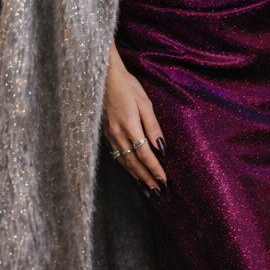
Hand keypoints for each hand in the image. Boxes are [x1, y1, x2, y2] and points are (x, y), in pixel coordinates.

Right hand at [102, 43, 166, 191]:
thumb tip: (162, 147)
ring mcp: (110, 136)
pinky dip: (126, 166)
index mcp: (129, 127)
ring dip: (136, 176)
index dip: (154, 169)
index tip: (164, 180)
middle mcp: (118, 135)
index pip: (144, 154)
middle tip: (158, 190)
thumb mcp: (145, 104)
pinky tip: (132, 171)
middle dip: (146, 178)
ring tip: (147, 186)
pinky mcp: (106, 135)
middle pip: (133, 163)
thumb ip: (153, 126)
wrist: (104, 78)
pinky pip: (117, 155)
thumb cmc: (128, 87)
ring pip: (124, 161)